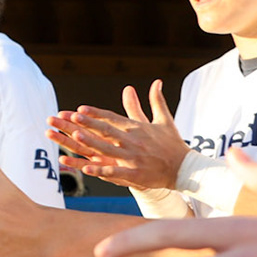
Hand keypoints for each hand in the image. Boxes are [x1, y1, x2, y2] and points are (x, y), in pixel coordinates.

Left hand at [48, 81, 185, 189]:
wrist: (186, 169)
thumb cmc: (172, 144)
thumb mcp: (164, 120)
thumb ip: (156, 101)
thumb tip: (157, 82)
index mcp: (137, 129)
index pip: (112, 118)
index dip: (96, 113)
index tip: (80, 108)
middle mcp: (133, 141)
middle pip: (106, 131)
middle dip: (88, 123)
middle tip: (71, 116)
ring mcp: (134, 158)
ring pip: (108, 149)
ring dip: (91, 142)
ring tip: (75, 136)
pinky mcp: (136, 174)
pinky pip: (115, 172)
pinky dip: (101, 170)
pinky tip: (87, 168)